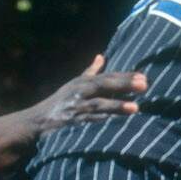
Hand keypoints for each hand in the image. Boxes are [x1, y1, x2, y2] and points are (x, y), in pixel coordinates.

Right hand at [26, 55, 145, 136]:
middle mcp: (78, 92)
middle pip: (103, 85)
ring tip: (136, 108)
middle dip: (123, 85)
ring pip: (98, 105)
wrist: (36, 122)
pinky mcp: (70, 123)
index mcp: (82, 82)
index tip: (144, 76)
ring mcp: (74, 107)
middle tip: (144, 85)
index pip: (107, 76)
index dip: (125, 76)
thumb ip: (90, 71)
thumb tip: (101, 56)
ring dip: (116, 106)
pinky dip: (102, 122)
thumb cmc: (60, 102)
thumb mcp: (74, 84)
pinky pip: (88, 122)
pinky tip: (116, 124)